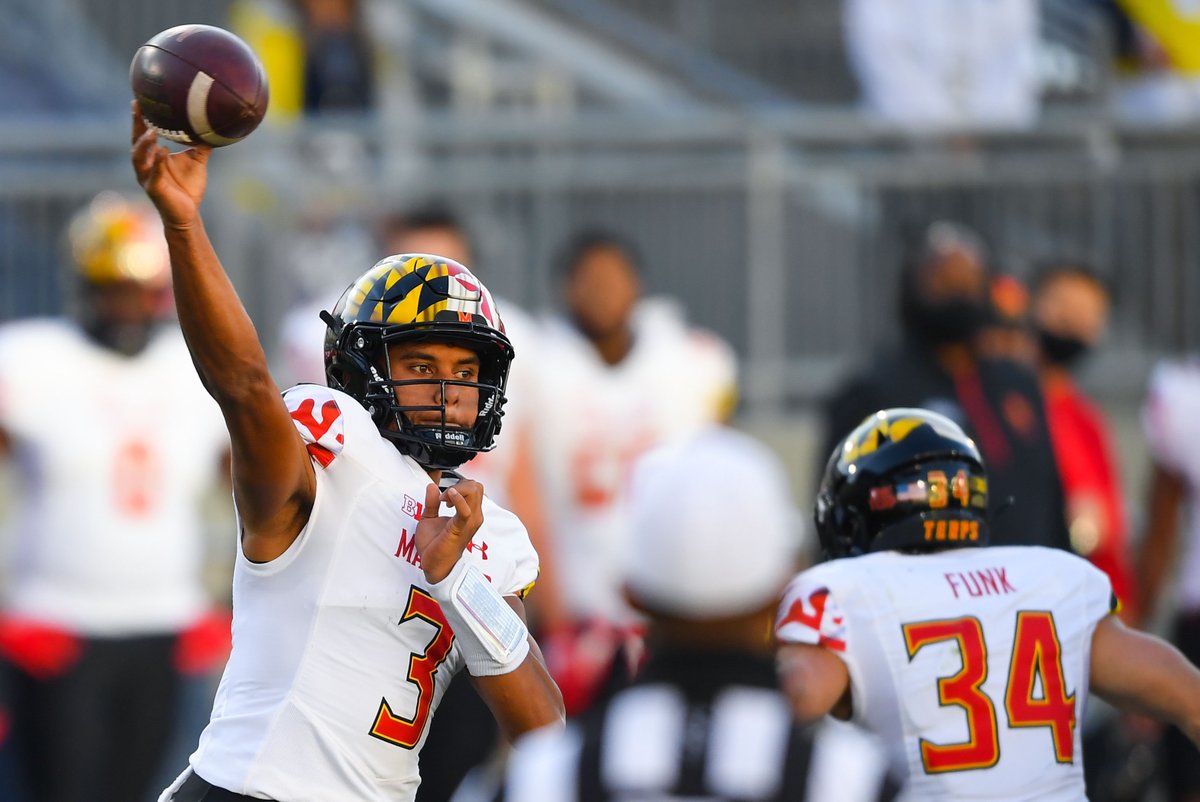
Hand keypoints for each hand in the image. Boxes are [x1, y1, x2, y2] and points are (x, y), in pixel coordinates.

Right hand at [130, 100, 210, 229]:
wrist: (188, 214)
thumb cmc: (188, 187)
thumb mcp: (196, 161)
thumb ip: (200, 145)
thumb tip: (211, 127)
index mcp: (152, 157)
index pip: (142, 134)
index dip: (139, 119)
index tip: (138, 100)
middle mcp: (145, 165)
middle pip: (135, 142)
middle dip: (136, 125)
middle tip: (138, 108)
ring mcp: (147, 177)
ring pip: (139, 158)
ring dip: (144, 144)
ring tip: (152, 131)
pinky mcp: (154, 190)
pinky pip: (154, 175)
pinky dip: (157, 163)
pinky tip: (163, 152)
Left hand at [416, 479, 484, 583]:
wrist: (433, 566)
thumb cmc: (433, 545)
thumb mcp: (429, 518)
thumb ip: (431, 502)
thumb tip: (432, 486)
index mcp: (469, 514)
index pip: (475, 488)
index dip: (458, 485)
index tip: (442, 498)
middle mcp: (474, 517)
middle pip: (477, 486)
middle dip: (460, 484)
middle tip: (444, 498)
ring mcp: (469, 522)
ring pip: (474, 491)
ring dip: (456, 490)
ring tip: (443, 501)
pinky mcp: (460, 528)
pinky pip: (465, 509)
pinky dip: (456, 499)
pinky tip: (445, 501)